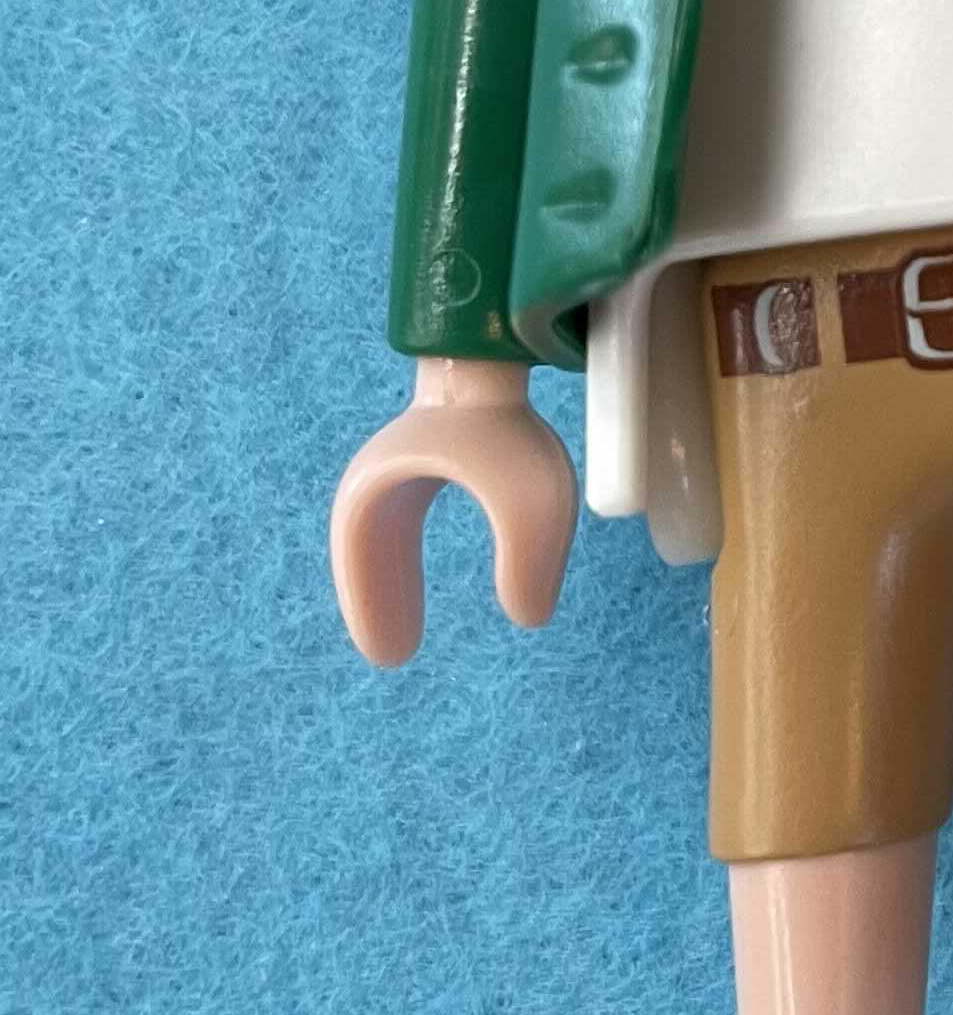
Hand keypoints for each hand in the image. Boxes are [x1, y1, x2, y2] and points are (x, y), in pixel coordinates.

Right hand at [330, 359, 577, 666]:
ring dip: (389, 586)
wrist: (503, 358)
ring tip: (401, 641)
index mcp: (381, 488)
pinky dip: (403, 565)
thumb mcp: (530, 502)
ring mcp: (403, 468)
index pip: (360, 557)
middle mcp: (382, 478)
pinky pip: (404, 526)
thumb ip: (530, 561)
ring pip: (383, 543)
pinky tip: (417, 595)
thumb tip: (530, 618)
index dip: (368, 604)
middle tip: (393, 657)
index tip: (387, 652)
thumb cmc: (509, 429)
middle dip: (374, 604)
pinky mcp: (429, 463)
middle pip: (365, 554)